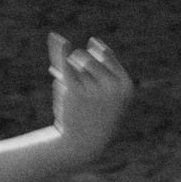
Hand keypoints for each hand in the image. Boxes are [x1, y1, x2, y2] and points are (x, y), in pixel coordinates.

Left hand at [48, 32, 131, 161]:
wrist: (83, 144)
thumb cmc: (96, 118)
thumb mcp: (105, 93)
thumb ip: (97, 66)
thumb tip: (87, 41)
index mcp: (125, 86)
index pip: (107, 57)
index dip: (97, 53)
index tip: (92, 49)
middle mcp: (111, 86)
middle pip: (88, 59)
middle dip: (80, 64)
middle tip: (78, 80)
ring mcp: (93, 88)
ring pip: (76, 65)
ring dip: (70, 71)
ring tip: (73, 89)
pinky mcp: (74, 91)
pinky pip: (65, 65)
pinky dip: (59, 49)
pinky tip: (55, 37)